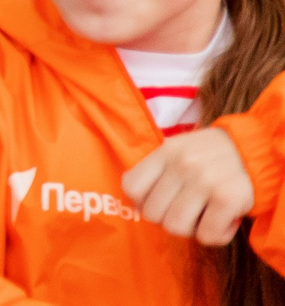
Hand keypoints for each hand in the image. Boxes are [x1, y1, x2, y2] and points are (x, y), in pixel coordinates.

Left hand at [125, 128, 254, 245]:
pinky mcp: (227, 199)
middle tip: (188, 210)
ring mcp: (204, 181)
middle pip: (153, 213)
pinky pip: (207, 236)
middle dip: (168, 218)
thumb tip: (137, 205)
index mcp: (166, 151)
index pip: (131, 186)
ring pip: (175, 227)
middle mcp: (182, 165)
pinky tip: (224, 220)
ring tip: (205, 215)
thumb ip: (157, 171)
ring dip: (192, 229)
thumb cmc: (211, 157)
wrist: (255, 153)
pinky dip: (216, 235)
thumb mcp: (179, 150)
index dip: (141, 202)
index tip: (159, 202)